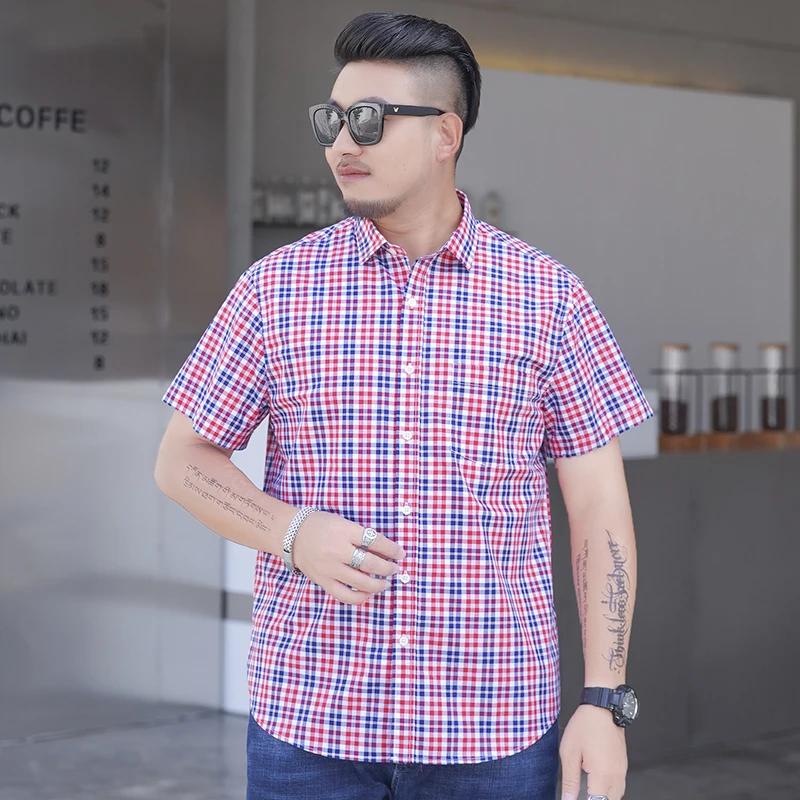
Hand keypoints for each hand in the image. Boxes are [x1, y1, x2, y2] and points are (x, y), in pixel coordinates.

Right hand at [291, 511, 405, 604]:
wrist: (291, 534)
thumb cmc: (320, 525)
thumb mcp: (342, 522)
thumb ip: (360, 535)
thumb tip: (384, 551)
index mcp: (344, 531)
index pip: (374, 541)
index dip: (391, 549)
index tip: (401, 553)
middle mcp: (338, 550)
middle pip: (371, 564)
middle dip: (388, 568)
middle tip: (395, 569)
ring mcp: (330, 568)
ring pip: (361, 582)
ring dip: (378, 584)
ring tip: (386, 583)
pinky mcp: (323, 581)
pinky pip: (345, 595)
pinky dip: (359, 597)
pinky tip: (367, 594)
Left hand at [560, 704, 627, 799]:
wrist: (602, 707)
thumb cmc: (585, 725)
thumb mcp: (569, 752)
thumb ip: (569, 780)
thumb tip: (567, 798)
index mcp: (602, 775)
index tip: (576, 798)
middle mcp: (615, 776)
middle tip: (582, 795)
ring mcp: (622, 770)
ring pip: (616, 796)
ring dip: (604, 797)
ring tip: (589, 792)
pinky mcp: (623, 765)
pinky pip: (620, 786)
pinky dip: (610, 791)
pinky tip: (599, 785)